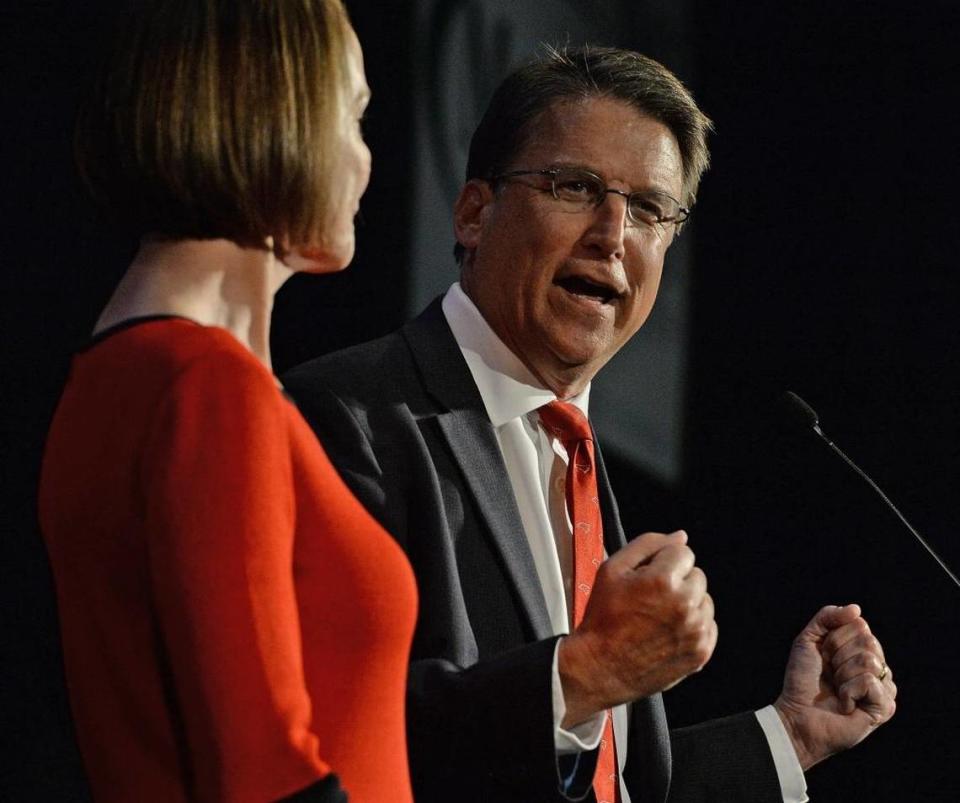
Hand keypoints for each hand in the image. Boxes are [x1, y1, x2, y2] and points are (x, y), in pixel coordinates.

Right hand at [558, 530, 716, 726]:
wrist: (601, 667)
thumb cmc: (603, 617)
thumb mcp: (611, 570)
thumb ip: (647, 544)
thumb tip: (680, 536)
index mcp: (663, 580)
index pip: (683, 552)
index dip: (662, 562)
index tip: (647, 578)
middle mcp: (685, 604)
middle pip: (697, 575)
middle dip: (677, 581)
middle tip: (651, 599)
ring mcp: (696, 630)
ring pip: (704, 600)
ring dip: (687, 603)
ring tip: (658, 617)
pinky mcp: (701, 651)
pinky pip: (709, 625)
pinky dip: (693, 626)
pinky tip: (668, 632)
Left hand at [774, 604, 896, 769]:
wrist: (797, 714)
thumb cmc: (802, 680)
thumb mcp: (808, 640)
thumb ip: (827, 617)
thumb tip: (856, 609)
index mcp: (860, 648)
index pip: (860, 624)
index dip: (835, 638)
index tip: (823, 655)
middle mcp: (876, 665)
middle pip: (868, 641)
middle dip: (839, 656)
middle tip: (830, 674)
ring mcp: (884, 686)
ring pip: (869, 661)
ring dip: (843, 675)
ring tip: (837, 690)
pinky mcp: (886, 707)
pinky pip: (871, 682)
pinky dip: (849, 691)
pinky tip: (846, 704)